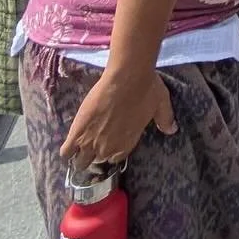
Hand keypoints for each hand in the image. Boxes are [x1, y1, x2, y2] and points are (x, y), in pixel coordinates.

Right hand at [60, 68, 176, 167]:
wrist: (127, 77)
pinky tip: (69, 146)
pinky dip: (67, 150)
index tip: (110, 146)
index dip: (112, 153)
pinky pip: (66, 150)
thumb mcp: (161, 105)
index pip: (116, 158)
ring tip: (78, 150)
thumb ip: (165, 120)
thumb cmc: (147, 89)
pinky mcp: (77, 130)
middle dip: (96, 156)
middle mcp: (109, 147)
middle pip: (97, 161)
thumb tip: (172, 130)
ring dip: (80, 157)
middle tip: (93, 146)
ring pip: (80, 160)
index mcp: (127, 143)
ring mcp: (91, 140)